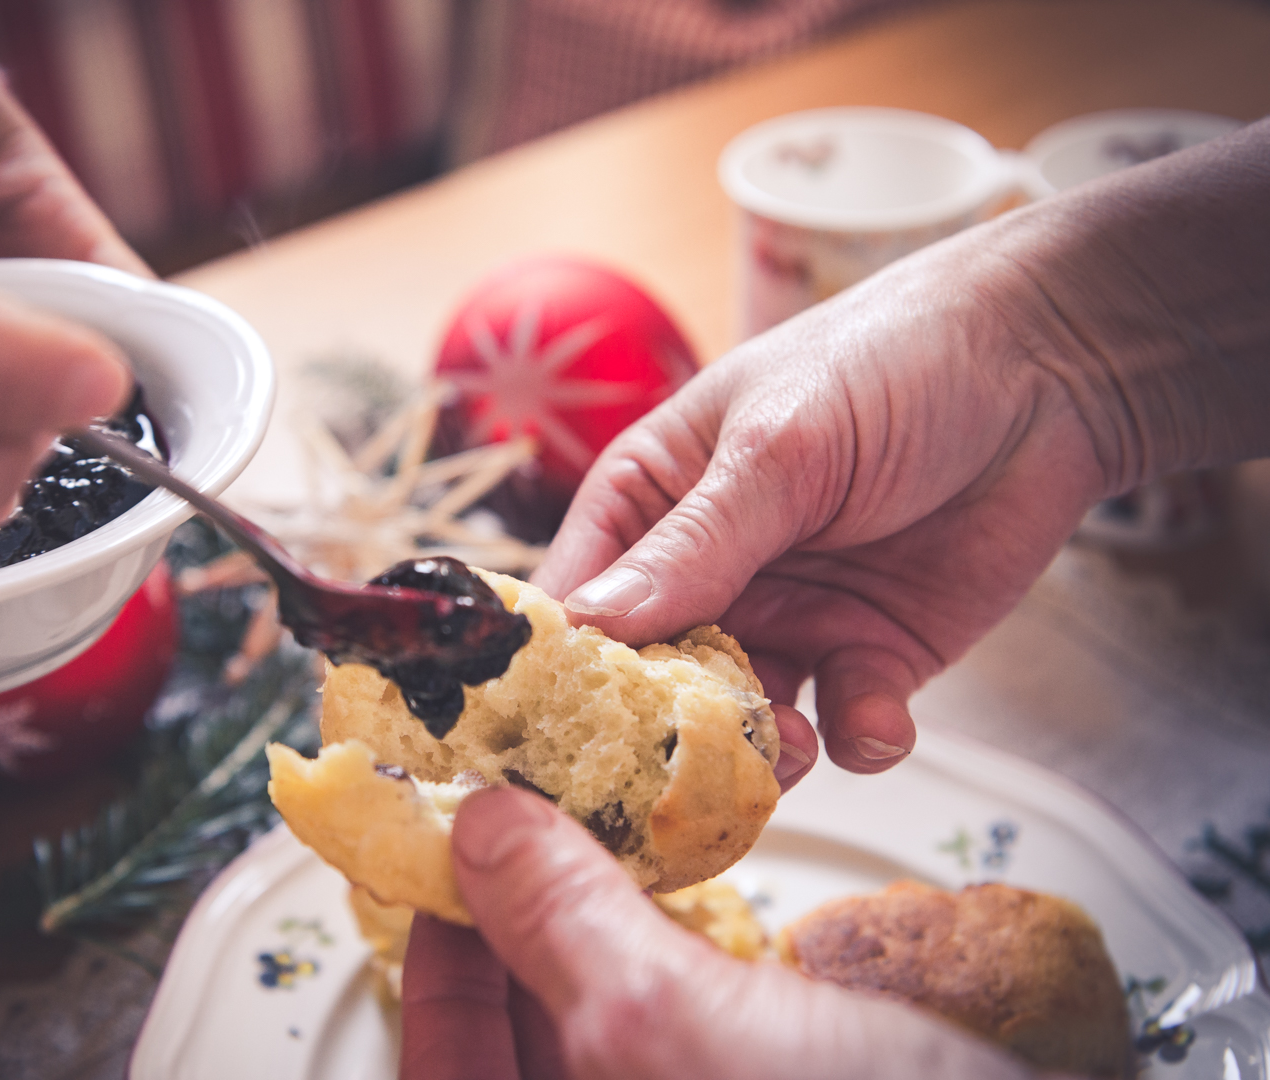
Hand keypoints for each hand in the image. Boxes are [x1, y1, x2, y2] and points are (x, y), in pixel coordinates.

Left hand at [401, 786, 1035, 1079]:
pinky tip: (671, 886)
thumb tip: (482, 830)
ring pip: (591, 1020)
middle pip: (509, 1032)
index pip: (440, 1050)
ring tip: (586, 828)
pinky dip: (658, 950)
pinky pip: (666, 1021)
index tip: (447, 847)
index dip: (433, 944)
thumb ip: (560, 928)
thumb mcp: (676, 1026)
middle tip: (514, 817)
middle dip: (510, 922)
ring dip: (585, 924)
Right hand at [531, 230, 1105, 776]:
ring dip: (762, 749)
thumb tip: (590, 626)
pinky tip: (880, 720)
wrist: (1049, 367)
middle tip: (683, 773)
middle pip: (653, 678)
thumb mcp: (777, 448)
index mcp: (650, 501)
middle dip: (668, 728)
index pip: (578, 595)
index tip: (556, 731)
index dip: (564, 665)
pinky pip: (843, 723)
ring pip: (743, 718)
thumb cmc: (887, 365)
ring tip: (794, 748)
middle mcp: (706, 571)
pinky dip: (856, 736)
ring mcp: (788, 616)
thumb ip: (694, 545)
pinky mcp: (869, 653)